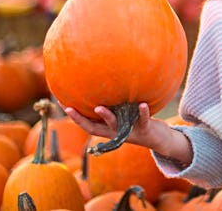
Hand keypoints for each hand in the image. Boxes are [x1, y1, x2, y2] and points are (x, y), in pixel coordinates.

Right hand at [63, 102, 192, 163]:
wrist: (160, 140)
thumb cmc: (140, 122)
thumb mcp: (127, 114)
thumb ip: (117, 103)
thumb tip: (106, 81)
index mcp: (110, 129)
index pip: (87, 125)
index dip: (74, 116)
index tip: (61, 103)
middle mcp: (117, 132)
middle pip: (96, 128)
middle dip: (81, 119)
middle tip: (69, 108)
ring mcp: (130, 132)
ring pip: (116, 126)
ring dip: (107, 117)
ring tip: (99, 107)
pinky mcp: (145, 130)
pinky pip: (143, 121)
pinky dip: (143, 113)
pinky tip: (142, 103)